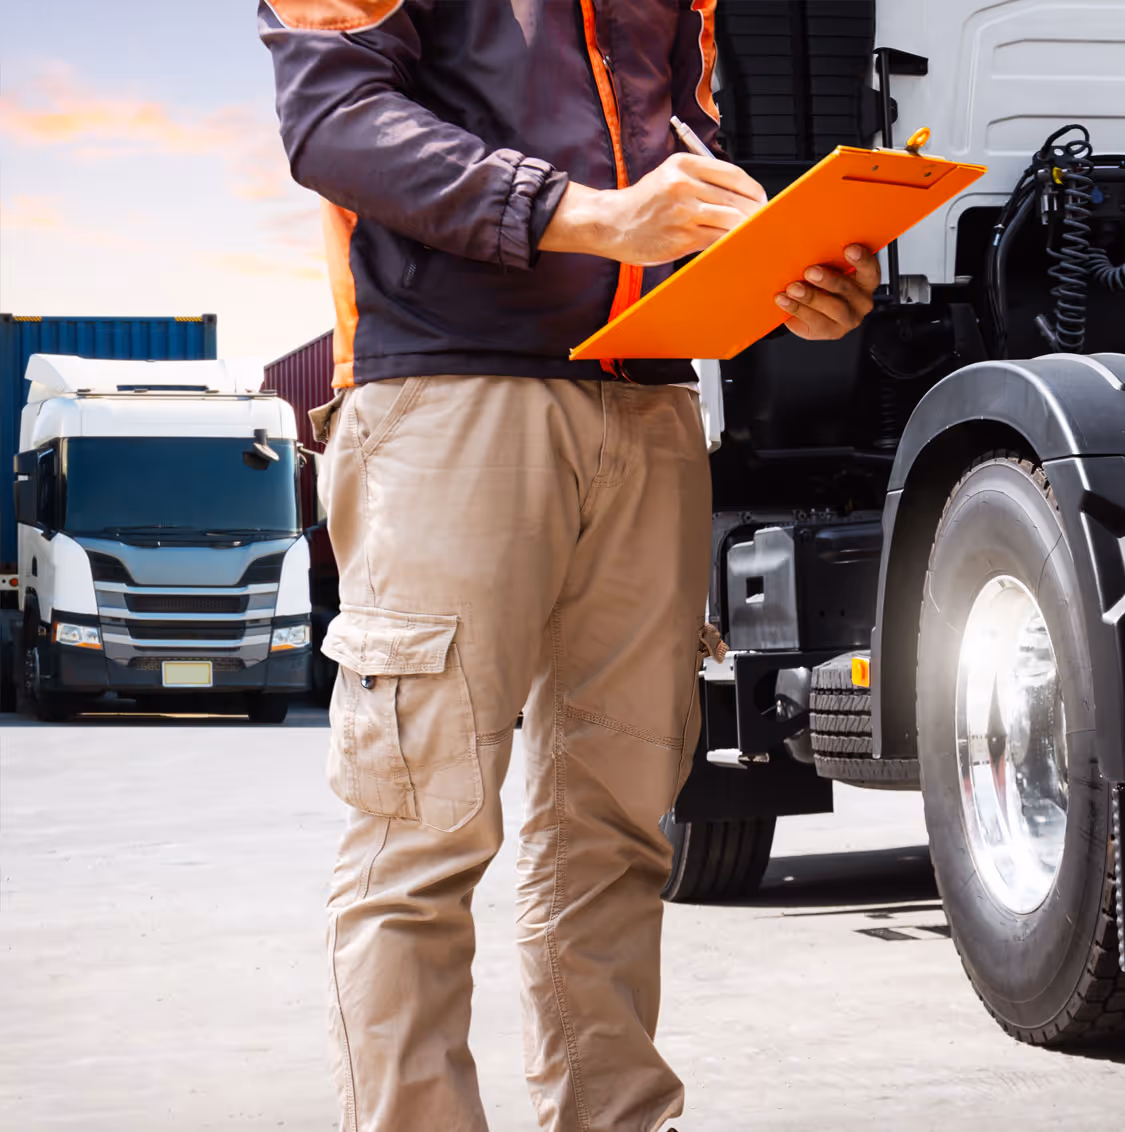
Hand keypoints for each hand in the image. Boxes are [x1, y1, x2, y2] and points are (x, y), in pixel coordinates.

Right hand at [540, 154, 765, 265]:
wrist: (611, 223)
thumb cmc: (643, 203)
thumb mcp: (669, 176)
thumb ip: (701, 180)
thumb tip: (740, 196)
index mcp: (683, 165)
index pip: (733, 174)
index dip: (753, 189)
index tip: (761, 200)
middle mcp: (683, 185)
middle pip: (736, 199)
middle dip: (755, 212)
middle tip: (762, 220)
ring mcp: (682, 213)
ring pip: (730, 220)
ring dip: (746, 229)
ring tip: (751, 234)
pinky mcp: (681, 238)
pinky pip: (716, 240)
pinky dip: (729, 243)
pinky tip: (733, 244)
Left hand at [775, 245, 879, 339]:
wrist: (812, 310)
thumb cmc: (822, 283)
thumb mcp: (828, 268)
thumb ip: (826, 260)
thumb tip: (808, 248)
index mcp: (866, 281)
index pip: (870, 269)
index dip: (861, 260)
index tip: (849, 249)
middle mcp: (861, 301)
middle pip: (848, 290)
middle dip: (828, 280)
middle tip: (810, 272)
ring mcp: (848, 319)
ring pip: (833, 309)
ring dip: (810, 297)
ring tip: (792, 289)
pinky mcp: (831, 331)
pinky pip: (815, 322)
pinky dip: (797, 310)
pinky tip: (784, 301)